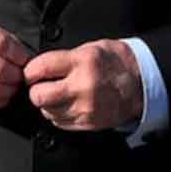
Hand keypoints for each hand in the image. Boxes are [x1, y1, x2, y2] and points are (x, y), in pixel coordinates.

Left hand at [24, 39, 142, 130]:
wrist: (141, 82)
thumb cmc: (116, 62)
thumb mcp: (90, 48)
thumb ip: (65, 58)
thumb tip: (41, 66)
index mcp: (82, 62)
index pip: (41, 68)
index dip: (30, 71)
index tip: (30, 72)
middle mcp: (82, 86)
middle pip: (39, 96)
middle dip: (35, 91)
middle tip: (40, 86)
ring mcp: (85, 107)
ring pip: (48, 112)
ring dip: (47, 104)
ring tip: (57, 95)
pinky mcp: (88, 122)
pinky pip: (60, 123)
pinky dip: (58, 115)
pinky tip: (67, 105)